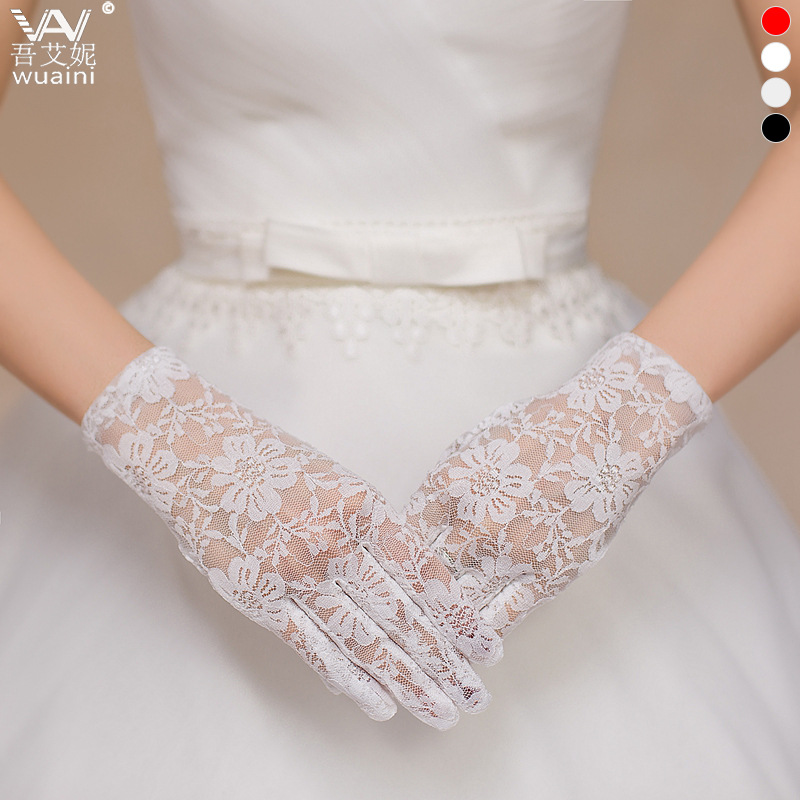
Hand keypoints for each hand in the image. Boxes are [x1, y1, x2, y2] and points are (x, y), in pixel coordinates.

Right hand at [81, 346, 501, 728]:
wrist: (197, 451)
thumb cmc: (272, 462)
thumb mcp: (337, 480)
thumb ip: (372, 527)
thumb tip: (415, 575)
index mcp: (364, 506)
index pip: (425, 572)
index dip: (459, 616)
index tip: (485, 647)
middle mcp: (336, 541)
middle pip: (403, 614)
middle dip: (445, 661)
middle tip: (476, 696)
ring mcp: (296, 571)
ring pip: (366, 639)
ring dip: (409, 681)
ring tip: (443, 711)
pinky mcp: (258, 596)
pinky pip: (313, 648)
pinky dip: (350, 681)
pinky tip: (381, 705)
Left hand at [402, 331, 712, 637]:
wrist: (603, 432)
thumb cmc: (535, 432)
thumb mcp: (470, 447)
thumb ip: (438, 489)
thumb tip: (408, 524)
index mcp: (446, 487)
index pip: (397, 541)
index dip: (381, 568)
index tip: (373, 589)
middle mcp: (472, 523)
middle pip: (421, 578)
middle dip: (401, 605)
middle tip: (386, 632)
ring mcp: (510, 551)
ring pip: (458, 607)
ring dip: (437, 633)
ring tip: (421, 655)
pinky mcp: (547, 574)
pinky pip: (503, 617)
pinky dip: (480, 639)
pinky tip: (469, 651)